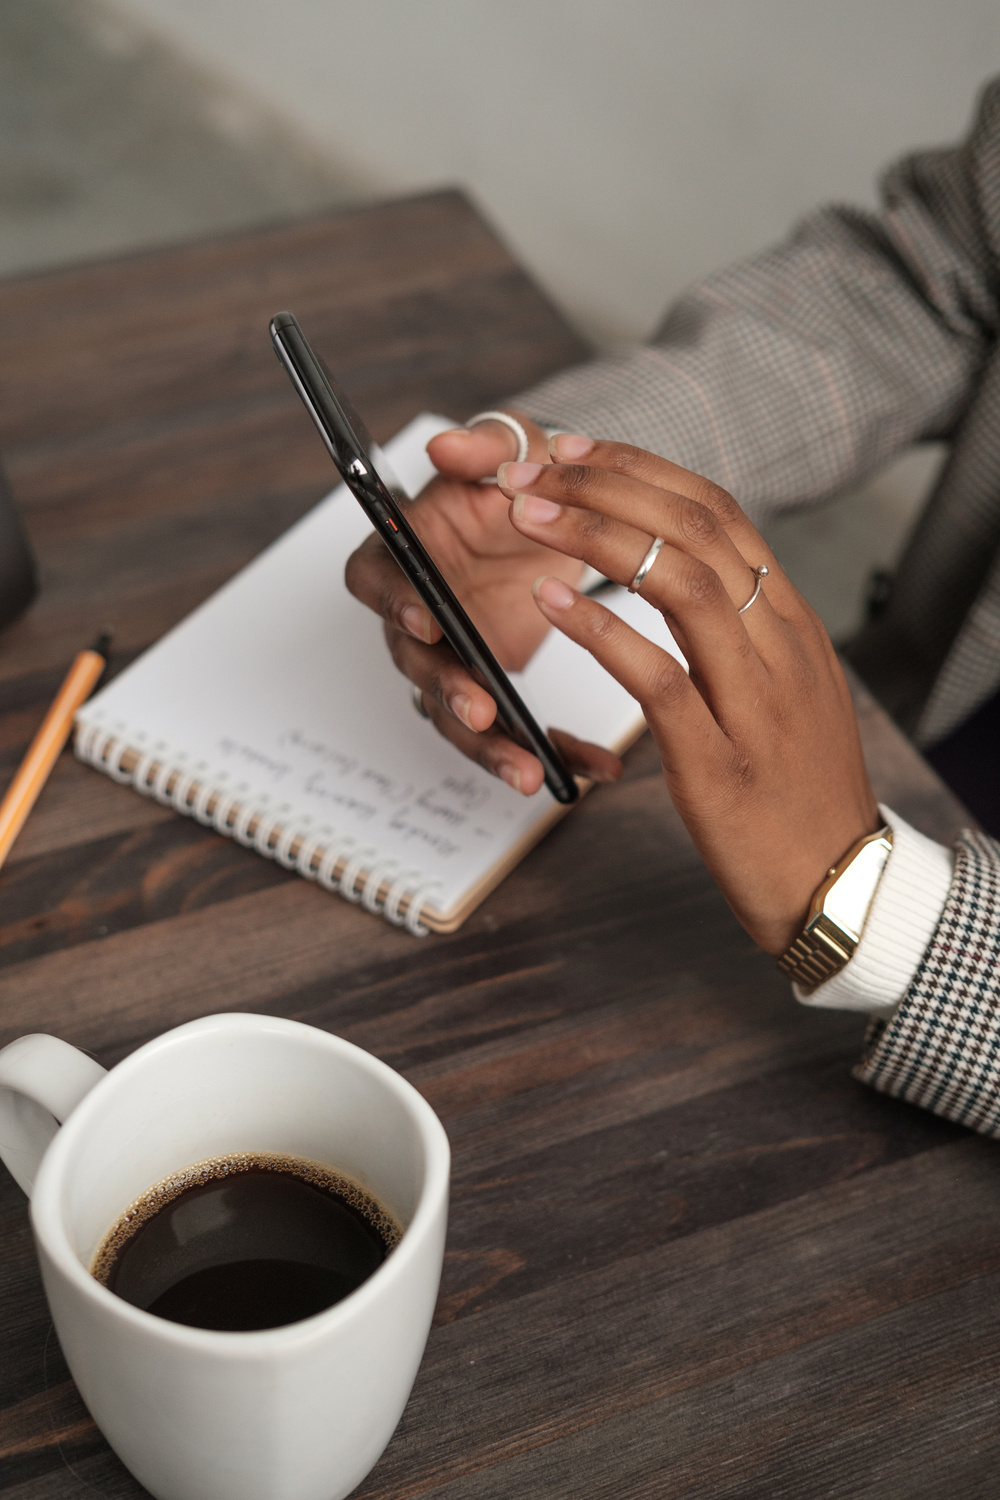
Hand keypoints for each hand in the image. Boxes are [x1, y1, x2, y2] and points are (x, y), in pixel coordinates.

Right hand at [345, 413, 622, 792]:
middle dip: (446, 691)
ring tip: (528, 772)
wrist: (555, 520)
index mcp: (406, 556)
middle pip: (416, 663)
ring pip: (456, 714)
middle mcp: (420, 617)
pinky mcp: (496, 688)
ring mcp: (455, 660)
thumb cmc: (515, 484)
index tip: (425, 620)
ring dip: (490, 746)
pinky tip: (595, 768)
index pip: (376, 580)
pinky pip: (520, 730)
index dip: (394, 601)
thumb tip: (447, 444)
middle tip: (478, 711)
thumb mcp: (510, 451)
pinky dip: (557, 753)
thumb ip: (483, 447)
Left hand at [497, 433, 880, 954]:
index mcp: (790, 622)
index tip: (577, 452)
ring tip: (530, 518)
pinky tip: (552, 602)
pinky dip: (600, 631)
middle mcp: (780, 646)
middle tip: (535, 471)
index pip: (720, 513)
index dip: (642, 471)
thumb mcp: (787, 688)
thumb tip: (697, 572)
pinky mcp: (720, 761)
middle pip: (698, 530)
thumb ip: (747, 629)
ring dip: (597, 538)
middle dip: (608, 486)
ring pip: (684, 586)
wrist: (839, 884)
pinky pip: (658, 678)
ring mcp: (754, 702)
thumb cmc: (798, 788)